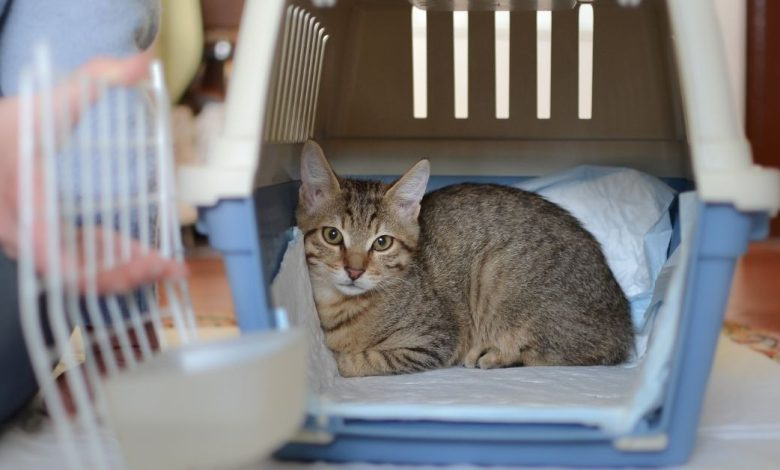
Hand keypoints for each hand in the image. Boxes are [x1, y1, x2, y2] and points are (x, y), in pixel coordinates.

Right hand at [0, 51, 186, 293]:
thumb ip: (92, 81)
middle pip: (80, 278)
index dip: (112, 273)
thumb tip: (140, 62)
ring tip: (164, 264)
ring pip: (80, 272)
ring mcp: (31, 241)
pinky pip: (77, 258)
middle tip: (169, 268)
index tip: (155, 264)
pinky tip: (140, 252)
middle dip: (128, 276)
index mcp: (26, 215)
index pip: (66, 265)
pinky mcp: (39, 236)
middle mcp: (25, 238)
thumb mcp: (42, 104)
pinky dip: (109, 257)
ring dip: (123, 270)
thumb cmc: (1, 128)